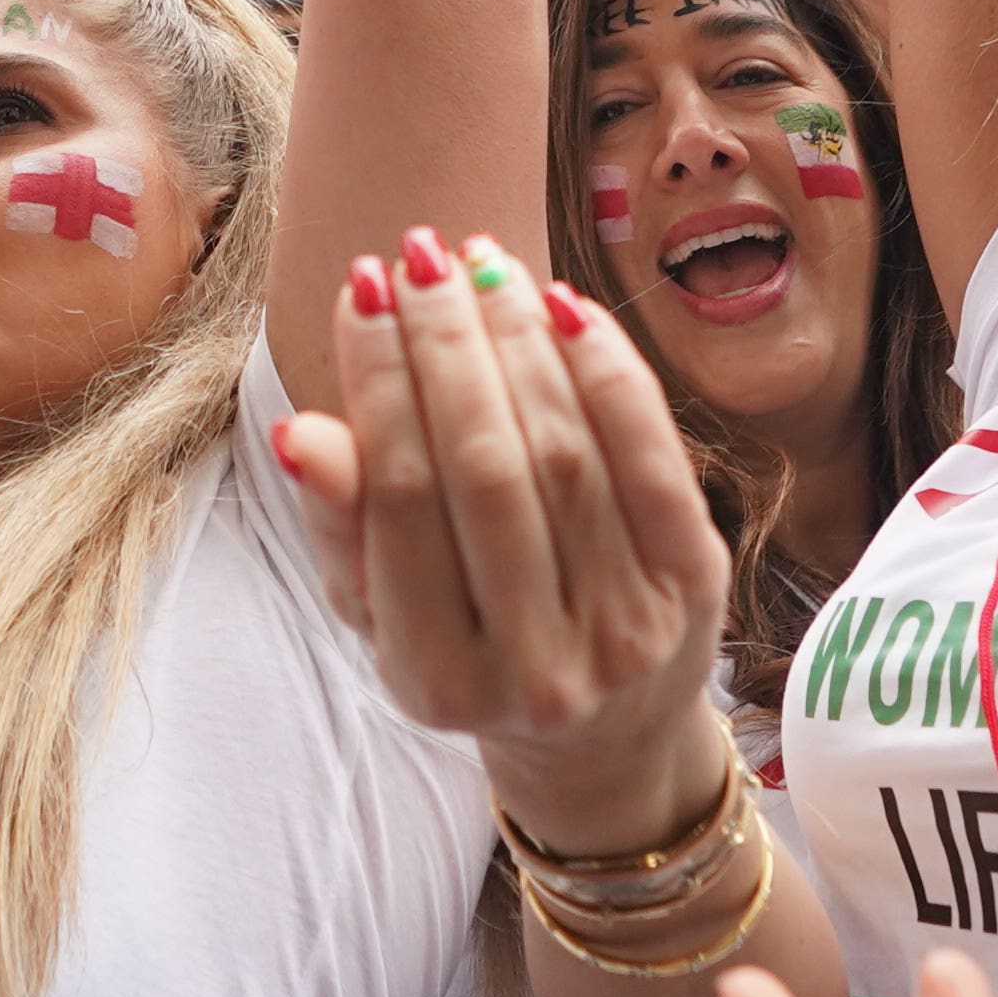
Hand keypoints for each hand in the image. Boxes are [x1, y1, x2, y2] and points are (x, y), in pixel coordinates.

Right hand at [276, 230, 733, 846]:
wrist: (603, 743)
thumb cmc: (469, 657)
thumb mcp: (381, 617)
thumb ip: (344, 527)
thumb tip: (303, 431)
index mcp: (437, 680)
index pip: (402, 499)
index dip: (380, 382)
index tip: (363, 288)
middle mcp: (537, 669)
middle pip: (486, 468)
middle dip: (448, 344)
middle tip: (419, 253)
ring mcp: (626, 631)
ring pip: (566, 452)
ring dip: (519, 340)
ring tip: (479, 264)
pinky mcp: (694, 586)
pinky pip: (651, 458)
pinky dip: (607, 373)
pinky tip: (564, 306)